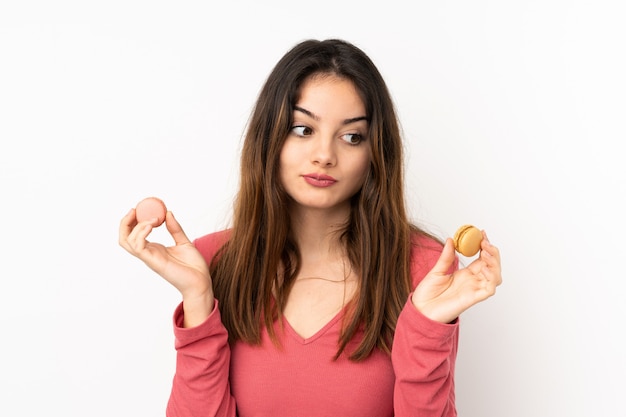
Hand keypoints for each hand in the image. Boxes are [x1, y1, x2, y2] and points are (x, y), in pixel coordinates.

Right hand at [119, 207, 214, 325]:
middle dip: (125, 222)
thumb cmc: (193, 266)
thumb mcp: (184, 242)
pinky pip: (139, 247)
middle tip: (134, 210)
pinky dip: (141, 233)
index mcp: (154, 248)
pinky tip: (152, 225)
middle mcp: (149, 253)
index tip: (139, 208)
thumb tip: (168, 213)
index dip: (132, 221)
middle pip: (124, 238)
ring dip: (136, 226)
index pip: (134, 234)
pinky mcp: (154, 262)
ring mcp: (150, 258)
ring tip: (153, 220)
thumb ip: (175, 228)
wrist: (201, 281)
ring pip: (128, 242)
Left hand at [411, 231, 501, 322]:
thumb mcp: (436, 271)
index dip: (485, 246)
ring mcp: (474, 290)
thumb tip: (451, 240)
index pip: (482, 258)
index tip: (482, 233)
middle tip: (484, 241)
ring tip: (486, 252)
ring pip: (495, 276)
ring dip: (495, 263)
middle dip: (492, 252)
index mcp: (465, 274)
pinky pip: (489, 289)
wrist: (420, 310)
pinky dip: (492, 278)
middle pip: (492, 266)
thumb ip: (446, 257)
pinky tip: (485, 268)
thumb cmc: (427, 294)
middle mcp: (473, 281)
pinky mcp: (473, 298)